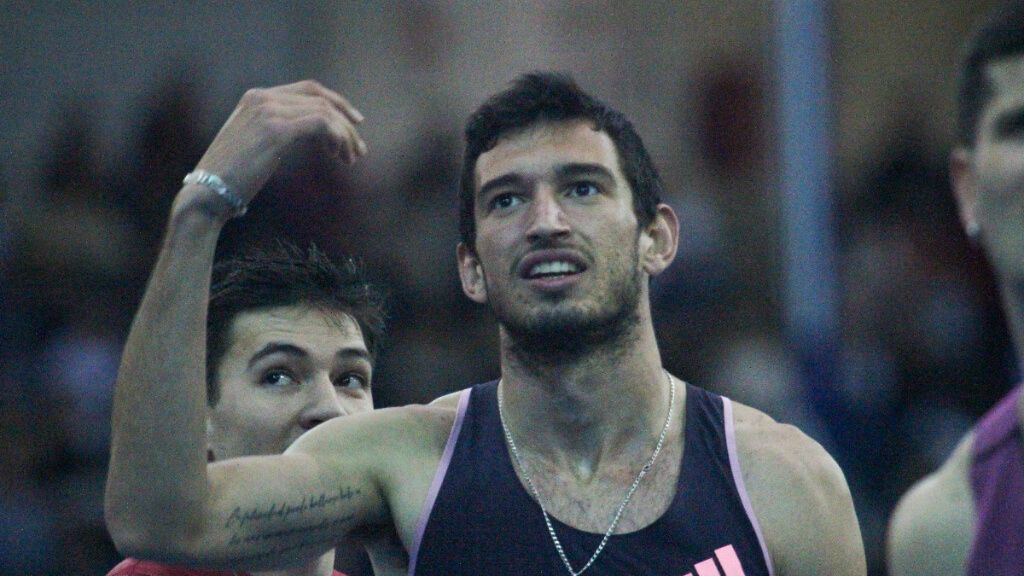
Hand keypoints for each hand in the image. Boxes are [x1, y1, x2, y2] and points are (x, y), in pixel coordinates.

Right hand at [184, 80, 366, 213]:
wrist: (208, 191)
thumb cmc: (231, 176)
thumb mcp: (255, 143)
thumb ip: (278, 129)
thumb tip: (310, 134)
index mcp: (256, 97)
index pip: (308, 89)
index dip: (337, 103)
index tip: (355, 123)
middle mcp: (262, 98)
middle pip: (320, 99)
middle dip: (346, 123)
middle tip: (359, 149)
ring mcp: (268, 111)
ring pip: (324, 112)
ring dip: (344, 135)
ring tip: (351, 159)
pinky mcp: (275, 130)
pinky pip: (320, 123)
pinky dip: (336, 137)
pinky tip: (338, 155)